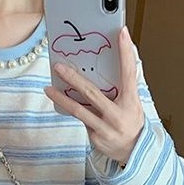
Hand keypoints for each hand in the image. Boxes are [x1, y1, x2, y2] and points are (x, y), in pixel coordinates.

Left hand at [44, 26, 144, 165]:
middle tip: (59, 66)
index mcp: (131, 102)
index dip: (125, 53)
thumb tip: (117, 59)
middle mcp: (117, 115)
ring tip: (48, 89)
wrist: (134, 151)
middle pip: (92, 93)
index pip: (129, 73)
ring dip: (61, 98)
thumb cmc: (131, 121)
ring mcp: (105, 128)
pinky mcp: (95, 138)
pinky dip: (74, 110)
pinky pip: (81, 120)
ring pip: (79, 111)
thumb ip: (125, 85)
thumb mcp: (134, 102)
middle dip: (73, 78)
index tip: (121, 33)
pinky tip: (67, 104)